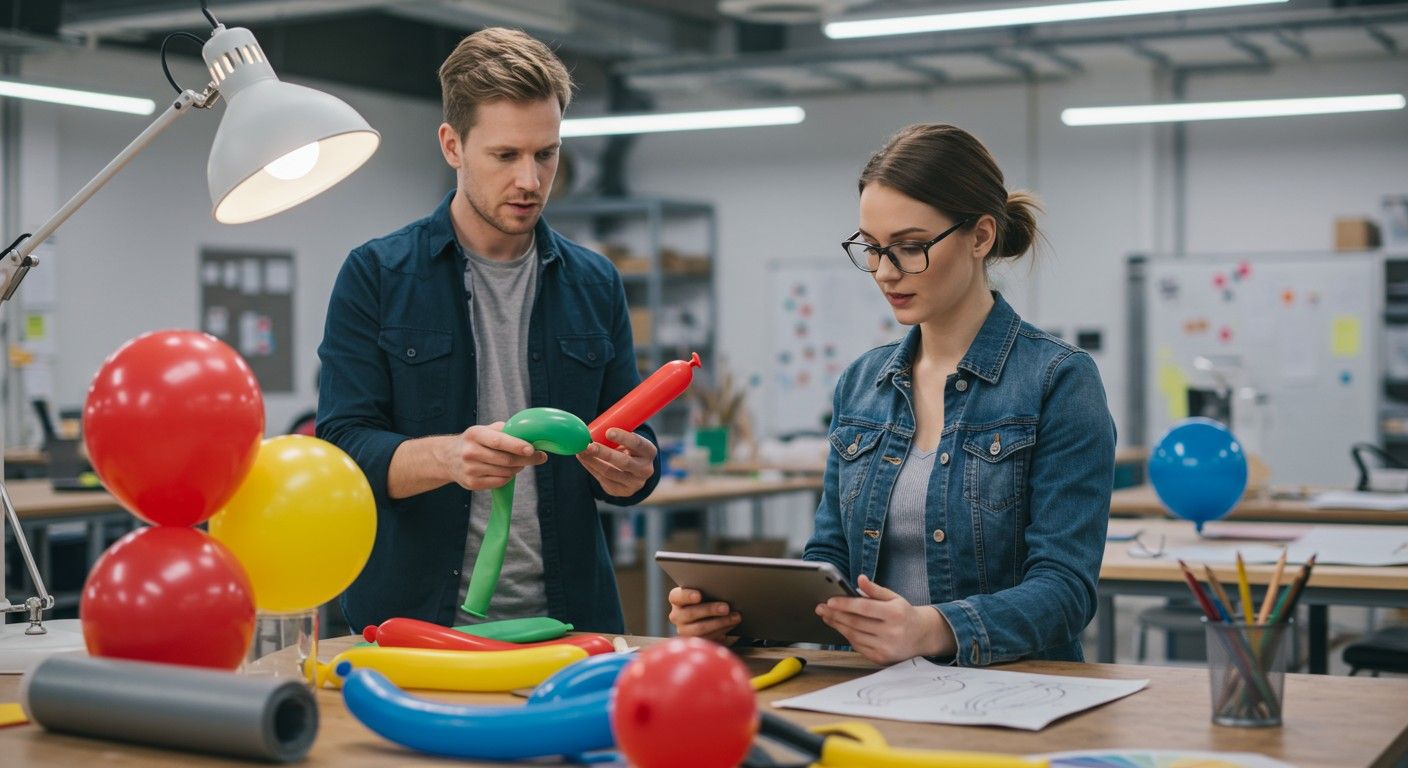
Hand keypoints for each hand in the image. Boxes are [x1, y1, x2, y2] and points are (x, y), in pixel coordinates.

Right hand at [442, 421, 545, 490]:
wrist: (448, 458)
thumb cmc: (474, 442)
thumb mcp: (484, 430)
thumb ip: (505, 430)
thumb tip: (529, 435)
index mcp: (474, 434)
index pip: (499, 441)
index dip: (517, 446)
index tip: (532, 449)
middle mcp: (470, 452)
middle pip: (506, 460)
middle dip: (527, 459)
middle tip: (540, 457)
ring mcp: (470, 469)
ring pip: (505, 472)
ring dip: (518, 468)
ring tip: (520, 463)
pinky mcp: (472, 483)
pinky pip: (499, 482)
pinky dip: (508, 477)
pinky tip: (508, 471)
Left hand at [577, 428, 656, 496]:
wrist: (633, 472)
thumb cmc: (627, 449)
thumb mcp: (628, 442)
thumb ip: (615, 436)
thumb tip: (591, 431)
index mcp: (649, 452)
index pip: (638, 444)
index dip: (624, 438)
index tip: (608, 431)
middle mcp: (645, 469)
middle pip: (624, 462)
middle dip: (604, 453)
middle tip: (589, 445)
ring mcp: (634, 483)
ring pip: (610, 472)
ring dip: (592, 461)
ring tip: (581, 451)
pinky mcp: (621, 491)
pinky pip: (602, 479)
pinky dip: (590, 467)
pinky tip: (583, 458)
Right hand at [668, 587, 739, 642]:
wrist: (709, 616)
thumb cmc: (708, 598)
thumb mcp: (706, 592)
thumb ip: (709, 590)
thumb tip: (724, 590)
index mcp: (676, 600)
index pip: (676, 596)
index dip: (687, 596)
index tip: (699, 595)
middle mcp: (676, 616)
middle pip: (690, 614)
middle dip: (710, 610)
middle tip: (726, 608)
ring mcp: (684, 631)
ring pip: (700, 629)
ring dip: (720, 623)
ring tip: (735, 618)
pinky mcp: (695, 642)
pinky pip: (708, 639)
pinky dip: (722, 632)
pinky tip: (732, 627)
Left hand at [815, 575, 954, 664]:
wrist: (922, 636)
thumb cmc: (904, 613)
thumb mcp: (894, 597)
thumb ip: (875, 589)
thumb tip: (859, 579)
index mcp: (895, 613)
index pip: (864, 608)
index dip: (845, 604)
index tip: (829, 600)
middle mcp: (891, 632)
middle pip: (856, 623)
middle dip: (835, 615)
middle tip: (821, 608)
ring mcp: (886, 647)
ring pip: (854, 636)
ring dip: (838, 626)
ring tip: (827, 616)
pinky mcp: (881, 658)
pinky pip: (859, 647)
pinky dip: (848, 637)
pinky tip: (840, 628)